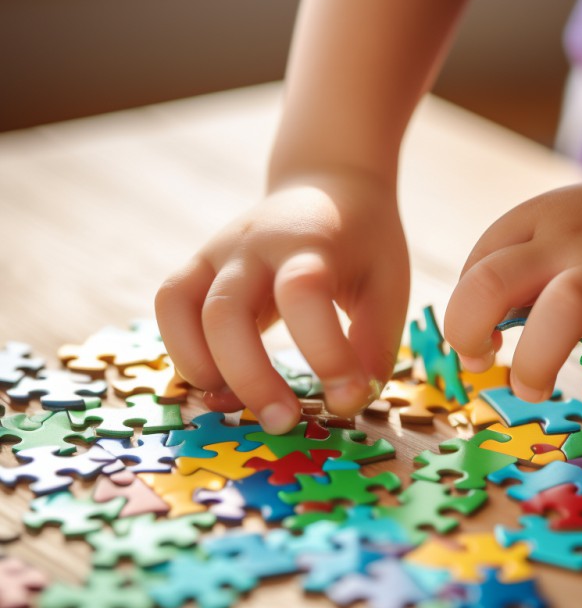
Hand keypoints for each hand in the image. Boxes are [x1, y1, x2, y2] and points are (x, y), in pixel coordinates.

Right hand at [155, 174, 409, 431]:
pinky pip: (169, 305)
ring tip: (232, 406)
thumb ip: (373, 344)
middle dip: (251, 378)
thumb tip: (345, 403)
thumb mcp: (386, 285)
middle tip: (283, 423)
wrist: (328, 184)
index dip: (324, 352)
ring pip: (180, 307)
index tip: (348, 396)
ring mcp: (218, 251)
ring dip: (200, 366)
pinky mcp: (198, 265)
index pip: (303, 293)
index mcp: (311, 243)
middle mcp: (254, 244)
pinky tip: (213, 382)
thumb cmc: (364, 243)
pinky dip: (180, 349)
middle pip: (227, 312)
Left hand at [443, 164, 581, 410]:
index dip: (462, 317)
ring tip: (531, 389)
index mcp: (532, 221)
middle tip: (481, 363)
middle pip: (492, 282)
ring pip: (565, 306)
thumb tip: (478, 343)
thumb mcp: (551, 233)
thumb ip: (515, 278)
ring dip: (535, 361)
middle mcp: (567, 237)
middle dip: (467, 332)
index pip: (474, 270)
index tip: (482, 342)